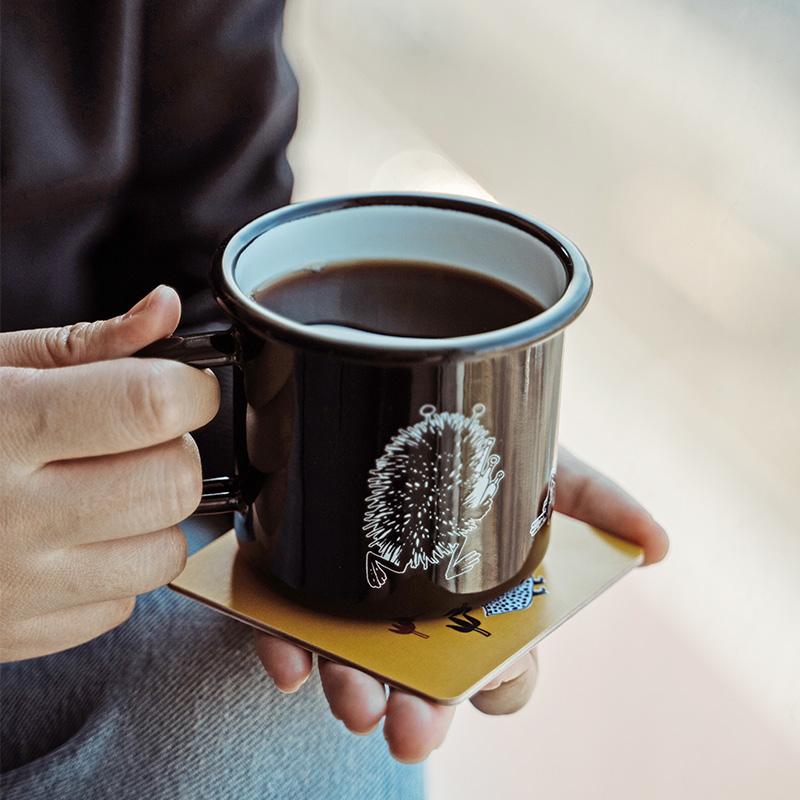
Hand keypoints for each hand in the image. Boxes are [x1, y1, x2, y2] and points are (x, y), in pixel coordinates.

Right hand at [0, 287, 219, 661]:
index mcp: (3, 427)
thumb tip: (165, 310)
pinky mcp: (18, 633)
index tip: (183, 387)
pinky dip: (112, 569)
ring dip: (153, 517)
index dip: (189, 390)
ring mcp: (15, 588)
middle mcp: (9, 516)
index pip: (149, 407)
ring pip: (164, 554)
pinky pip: (120, 604)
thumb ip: (88, 343)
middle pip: (173, 484)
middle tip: (139, 440)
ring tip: (103, 490)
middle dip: (175, 452)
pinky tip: (70, 540)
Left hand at [254, 446, 667, 761]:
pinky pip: (285, 631)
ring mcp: (355, 607)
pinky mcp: (297, 586)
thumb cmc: (472, 447)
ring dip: (355, 693)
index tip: (491, 680)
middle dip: (422, 717)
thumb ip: (596, 500)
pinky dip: (285, 649)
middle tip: (412, 729)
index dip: (498, 685)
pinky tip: (289, 656)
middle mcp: (418, 617)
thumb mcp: (538, 462)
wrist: (387, 403)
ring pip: (354, 670)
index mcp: (479, 605)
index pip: (498, 670)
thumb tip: (658, 544)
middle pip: (424, 687)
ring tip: (355, 699)